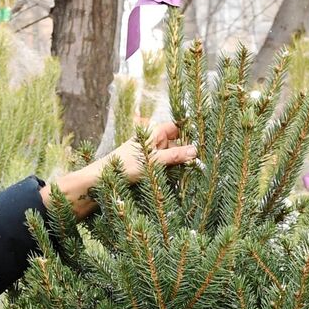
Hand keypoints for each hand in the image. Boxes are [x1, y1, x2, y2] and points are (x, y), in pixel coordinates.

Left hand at [40, 122, 197, 218]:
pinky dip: (176, 173)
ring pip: (174, 157)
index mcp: (153, 133)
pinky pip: (168, 169)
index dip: (191, 129)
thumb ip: (174, 155)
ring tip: (201, 170)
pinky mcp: (151, 171)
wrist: (100, 183)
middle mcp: (154, 142)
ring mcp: (153, 157)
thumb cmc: (123, 167)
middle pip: (178, 142)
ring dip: (184, 163)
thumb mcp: (152, 161)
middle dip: (190, 149)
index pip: (177, 126)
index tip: (206, 135)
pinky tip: (187, 180)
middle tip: (208, 157)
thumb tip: (196, 150)